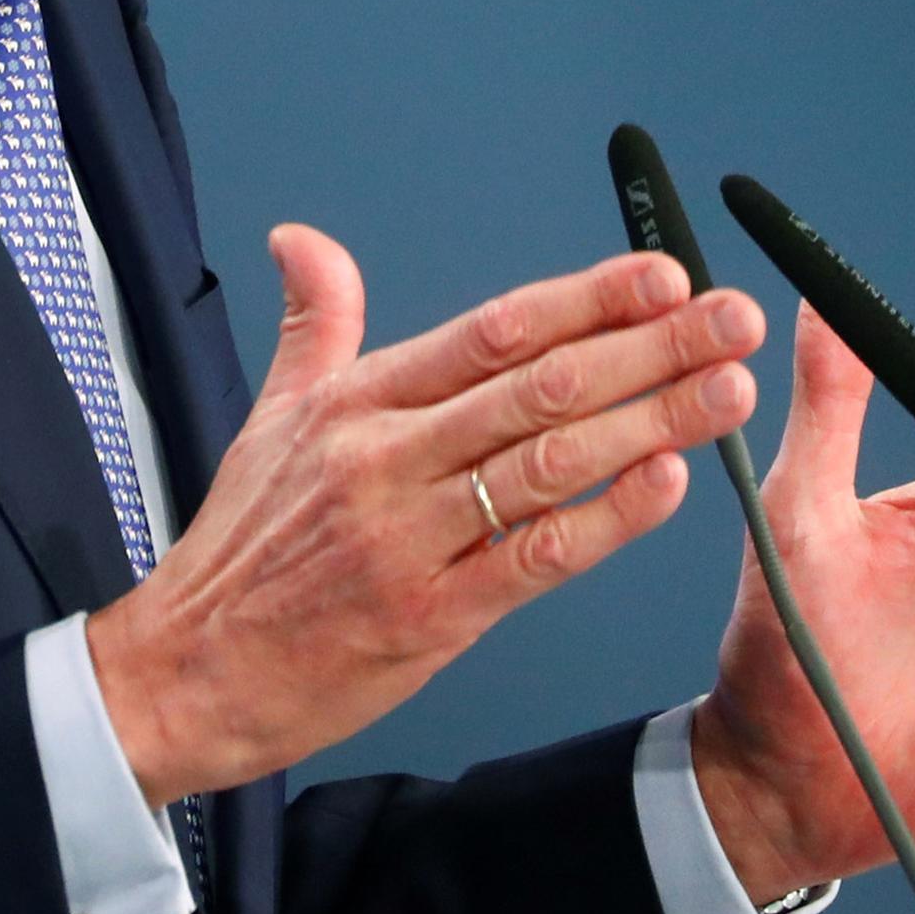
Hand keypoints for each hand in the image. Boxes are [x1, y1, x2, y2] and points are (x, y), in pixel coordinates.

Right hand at [88, 223, 764, 803]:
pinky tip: (666, 485)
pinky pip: (532, 559)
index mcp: (361, 403)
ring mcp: (408, 538)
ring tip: (727, 390)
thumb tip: (303, 240)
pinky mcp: (426, 618)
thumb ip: (316, 322)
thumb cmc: (241, 548)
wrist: (184, 673)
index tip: (664, 274)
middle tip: (731, 316)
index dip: (587, 298)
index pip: (494, 330)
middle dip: (649, 347)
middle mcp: (387, 458)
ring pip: (549, 463)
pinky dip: (604, 520)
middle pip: (539, 386)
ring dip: (651, 421)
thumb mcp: (271, 418)